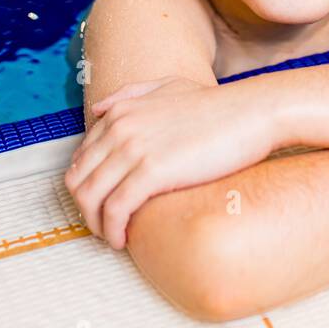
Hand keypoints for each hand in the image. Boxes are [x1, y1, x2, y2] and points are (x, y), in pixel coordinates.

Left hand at [64, 76, 275, 248]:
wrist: (250, 113)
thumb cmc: (216, 106)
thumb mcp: (168, 87)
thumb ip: (131, 95)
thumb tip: (99, 111)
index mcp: (119, 113)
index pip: (80, 159)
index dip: (86, 187)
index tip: (101, 205)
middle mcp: (119, 128)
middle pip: (78, 180)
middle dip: (85, 209)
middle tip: (103, 226)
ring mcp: (133, 149)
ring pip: (90, 197)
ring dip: (96, 224)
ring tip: (112, 238)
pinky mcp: (151, 171)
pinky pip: (115, 209)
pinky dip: (113, 230)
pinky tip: (123, 240)